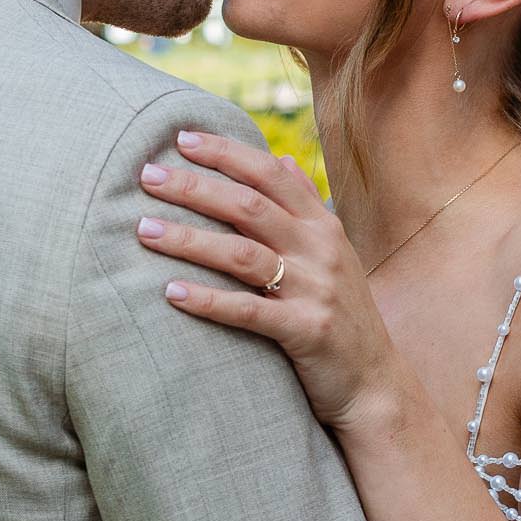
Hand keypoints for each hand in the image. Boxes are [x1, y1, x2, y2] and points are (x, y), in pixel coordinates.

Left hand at [136, 129, 409, 435]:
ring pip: (242, 254)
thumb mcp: (334, 253)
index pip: (269, 174)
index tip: (180, 138)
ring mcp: (315, 290)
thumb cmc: (343, 315)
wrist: (375, 382)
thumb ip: (306, 205)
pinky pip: (248, 310)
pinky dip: (208, 300)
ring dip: (189, 239)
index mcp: (322, 225)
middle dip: (194, 187)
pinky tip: (171, 293)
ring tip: (144, 230)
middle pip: (248, 206)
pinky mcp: (305, 331)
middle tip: (147, 176)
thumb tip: (281, 159)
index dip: (225, 153)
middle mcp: (320, 250)